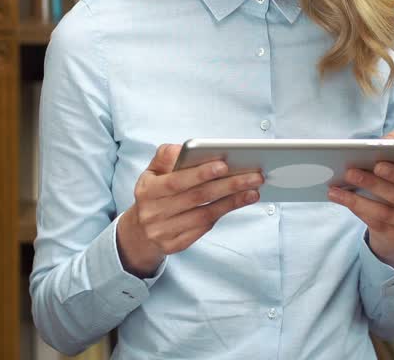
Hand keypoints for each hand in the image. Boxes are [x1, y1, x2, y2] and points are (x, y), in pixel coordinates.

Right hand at [116, 143, 263, 276]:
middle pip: (197, 198)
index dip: (200, 173)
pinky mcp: (173, 246)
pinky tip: (239, 203)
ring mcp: (162, 232)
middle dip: (228, 185)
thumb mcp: (152, 171)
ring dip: (232, 201)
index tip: (224, 164)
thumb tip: (186, 148)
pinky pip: (203, 229)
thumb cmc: (154, 193)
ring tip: (253, 190)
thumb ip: (166, 156)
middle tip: (254, 176)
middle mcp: (152, 213)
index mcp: (146, 190)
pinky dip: (222, 214)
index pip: (176, 181)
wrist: (139, 231)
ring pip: (204, 215)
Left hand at [327, 131, 393, 268]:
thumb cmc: (393, 188)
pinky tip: (345, 204)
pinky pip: (380, 228)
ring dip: (357, 201)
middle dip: (371, 184)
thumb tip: (393, 137)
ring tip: (335, 190)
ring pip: (386, 214)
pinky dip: (360, 215)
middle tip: (348, 173)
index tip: (376, 164)